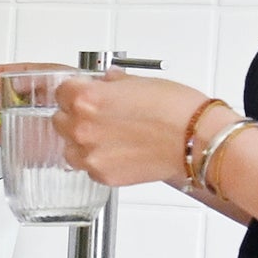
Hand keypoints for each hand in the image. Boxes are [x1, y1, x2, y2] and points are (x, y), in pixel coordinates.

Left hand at [44, 70, 223, 191]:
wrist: (198, 140)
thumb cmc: (178, 109)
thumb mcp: (140, 82)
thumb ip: (112, 83)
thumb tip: (105, 82)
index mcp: (87, 99)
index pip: (61, 92)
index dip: (74, 92)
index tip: (83, 93)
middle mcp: (82, 128)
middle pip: (59, 120)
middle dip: (75, 117)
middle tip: (100, 116)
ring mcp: (90, 155)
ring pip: (69, 148)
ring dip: (82, 142)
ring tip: (110, 136)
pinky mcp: (102, 176)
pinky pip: (87, 167)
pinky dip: (98, 160)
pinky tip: (120, 151)